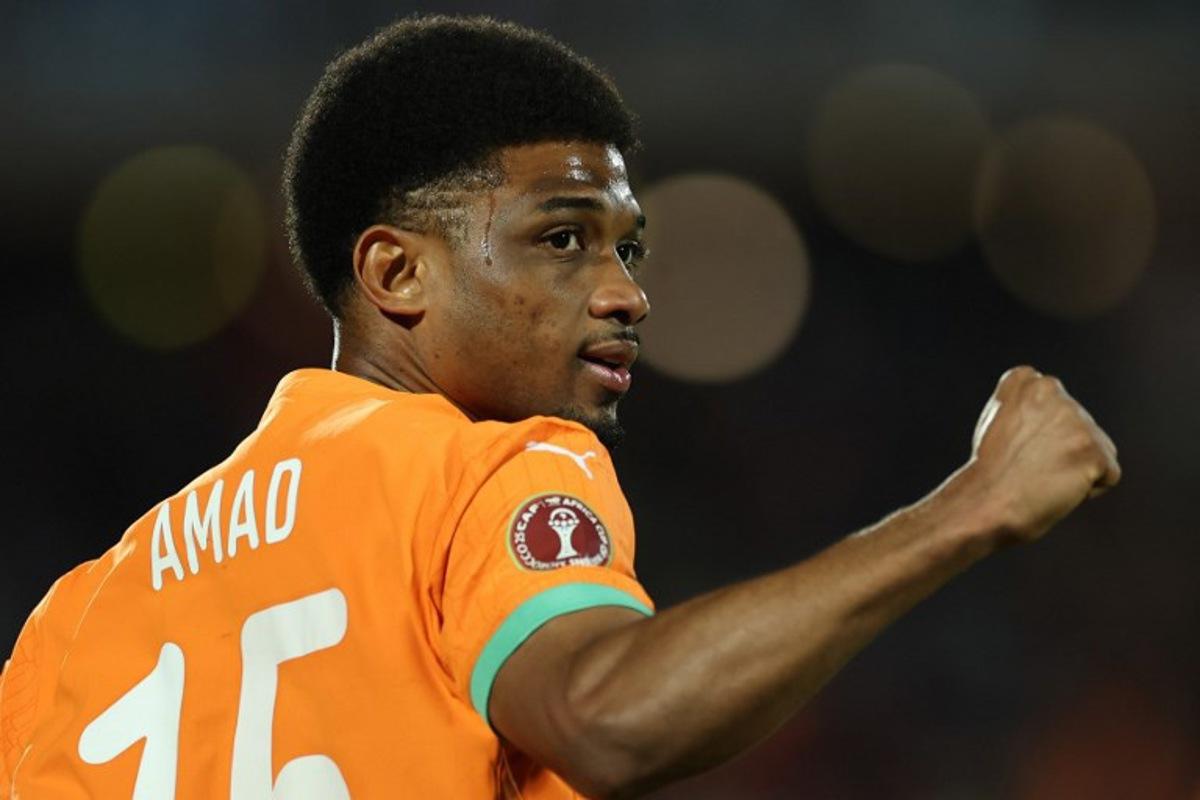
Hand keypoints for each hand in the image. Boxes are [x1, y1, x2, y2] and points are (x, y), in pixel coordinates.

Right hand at [965, 366, 1120, 543]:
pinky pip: (1109, 475)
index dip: (1040, 434)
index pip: (1057, 407)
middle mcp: (1052, 389)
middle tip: (1026, 466)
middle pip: (1081, 426)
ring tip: (1042, 477)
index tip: (1014, 447)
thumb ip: (1031, 407)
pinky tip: (1056, 489)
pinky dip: (1088, 490)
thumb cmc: (989, 471)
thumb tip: (1064, 420)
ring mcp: (1076, 420)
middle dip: (1062, 450)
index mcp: (1026, 379)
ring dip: (1078, 467)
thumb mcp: (999, 420)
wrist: (985, 502)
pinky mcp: (1094, 451)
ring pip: (1099, 449)